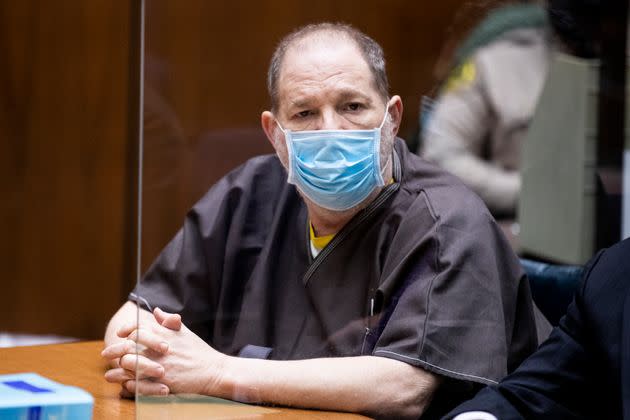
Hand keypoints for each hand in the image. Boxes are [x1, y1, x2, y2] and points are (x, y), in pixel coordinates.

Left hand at [102, 308, 225, 396]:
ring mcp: (160, 367)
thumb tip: (155, 311)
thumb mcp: (185, 332)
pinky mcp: (162, 383)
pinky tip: (124, 385)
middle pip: (129, 348)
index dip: (126, 329)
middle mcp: (160, 350)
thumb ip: (169, 321)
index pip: (138, 328)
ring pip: (130, 367)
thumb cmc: (199, 351)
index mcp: (165, 335)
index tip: (120, 334)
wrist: (213, 371)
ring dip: (117, 371)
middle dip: (114, 351)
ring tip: (109, 374)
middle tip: (105, 354)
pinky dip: (129, 385)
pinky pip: (139, 384)